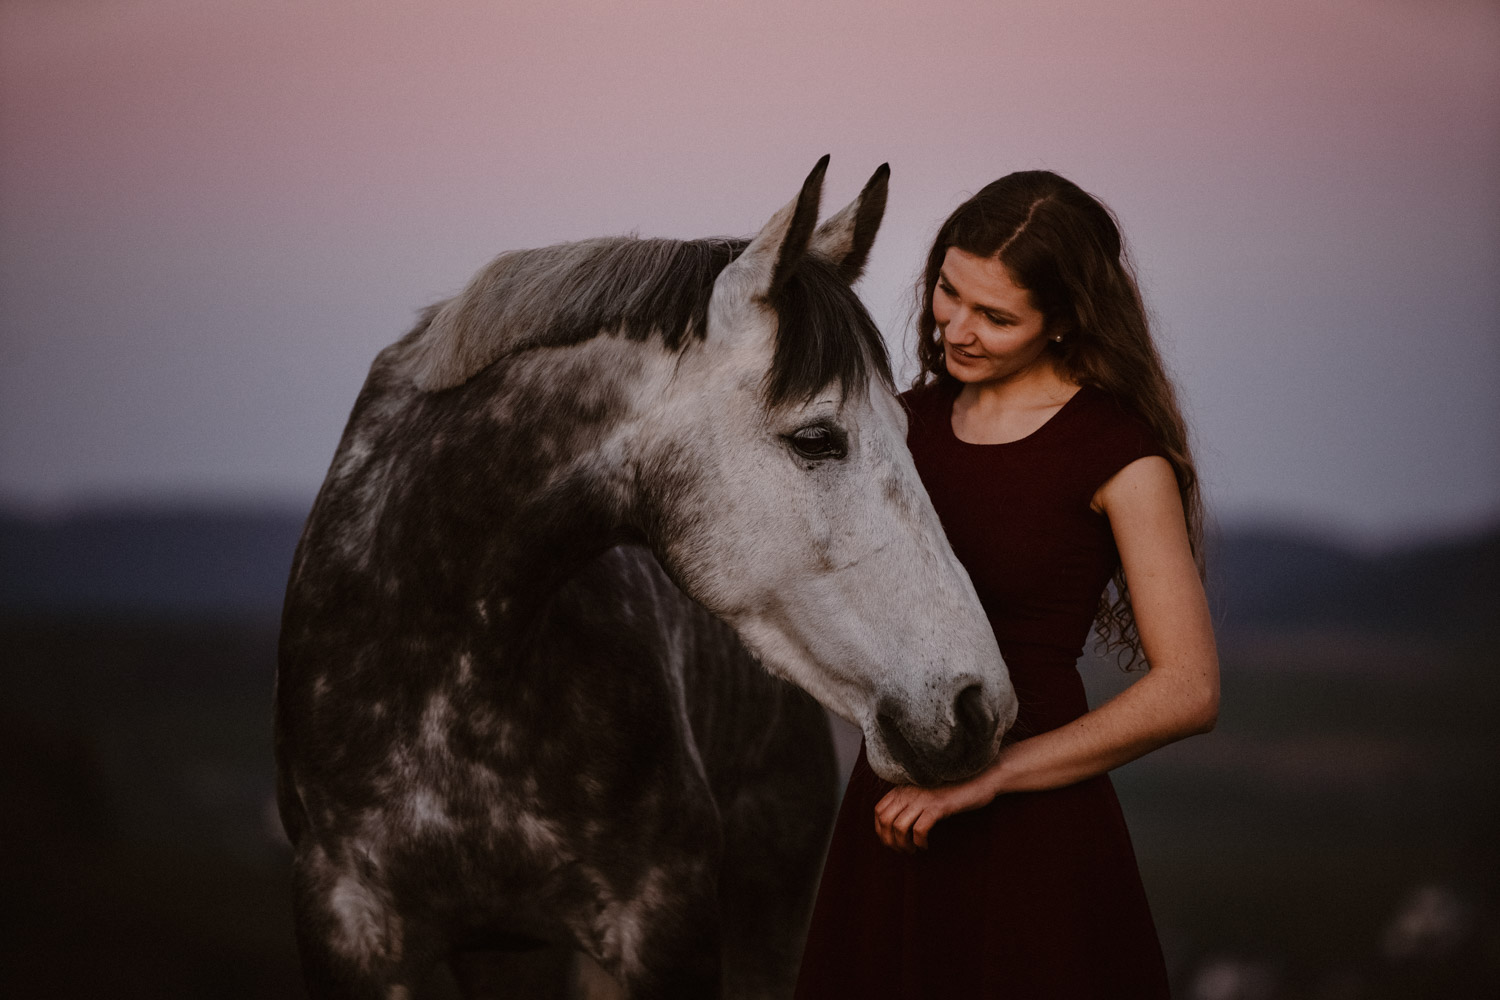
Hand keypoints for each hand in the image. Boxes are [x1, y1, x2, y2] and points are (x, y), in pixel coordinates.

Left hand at [874, 777, 994, 852]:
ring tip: (913, 850)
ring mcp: (923, 798)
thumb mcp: (926, 793)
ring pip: (899, 827)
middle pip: (885, 820)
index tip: (891, 841)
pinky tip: (925, 845)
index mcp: (904, 788)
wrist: (979, 780)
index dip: (880, 830)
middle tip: (902, 850)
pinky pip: (919, 829)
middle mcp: (909, 792)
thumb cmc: (953, 790)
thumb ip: (910, 802)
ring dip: (903, 844)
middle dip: (890, 841)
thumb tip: (896, 825)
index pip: (878, 810)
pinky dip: (919, 842)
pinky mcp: (938, 806)